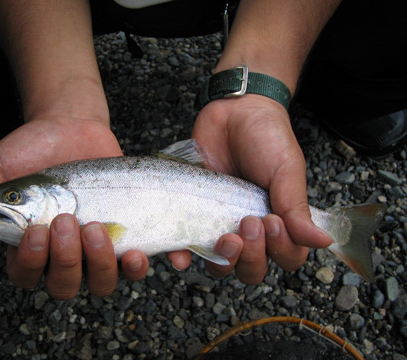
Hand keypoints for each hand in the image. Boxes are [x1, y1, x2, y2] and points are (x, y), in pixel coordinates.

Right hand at [0, 116, 149, 297]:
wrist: (74, 128)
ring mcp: (99, 247)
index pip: (28, 274)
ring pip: (103, 281)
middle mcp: (66, 254)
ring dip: (103, 264)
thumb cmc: (35, 149)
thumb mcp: (2, 163)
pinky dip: (149, 264)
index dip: (33, 263)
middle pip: (67, 285)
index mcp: (33, 245)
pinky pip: (140, 262)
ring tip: (99, 229)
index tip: (39, 230)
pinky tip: (151, 254)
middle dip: (68, 260)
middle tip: (71, 223)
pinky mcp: (128, 234)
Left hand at [189, 95, 332, 282]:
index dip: (282, 249)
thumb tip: (323, 242)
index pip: (286, 257)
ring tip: (225, 237)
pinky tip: (181, 255)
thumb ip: (297, 207)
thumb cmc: (266, 138)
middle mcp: (250, 229)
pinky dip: (183, 256)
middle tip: (248, 222)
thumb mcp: (286, 170)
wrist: (232, 111)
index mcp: (279, 221)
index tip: (272, 220)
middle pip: (252, 268)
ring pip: (222, 264)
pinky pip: (187, 246)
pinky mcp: (194, 216)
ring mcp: (220, 224)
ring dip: (224, 261)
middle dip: (253, 256)